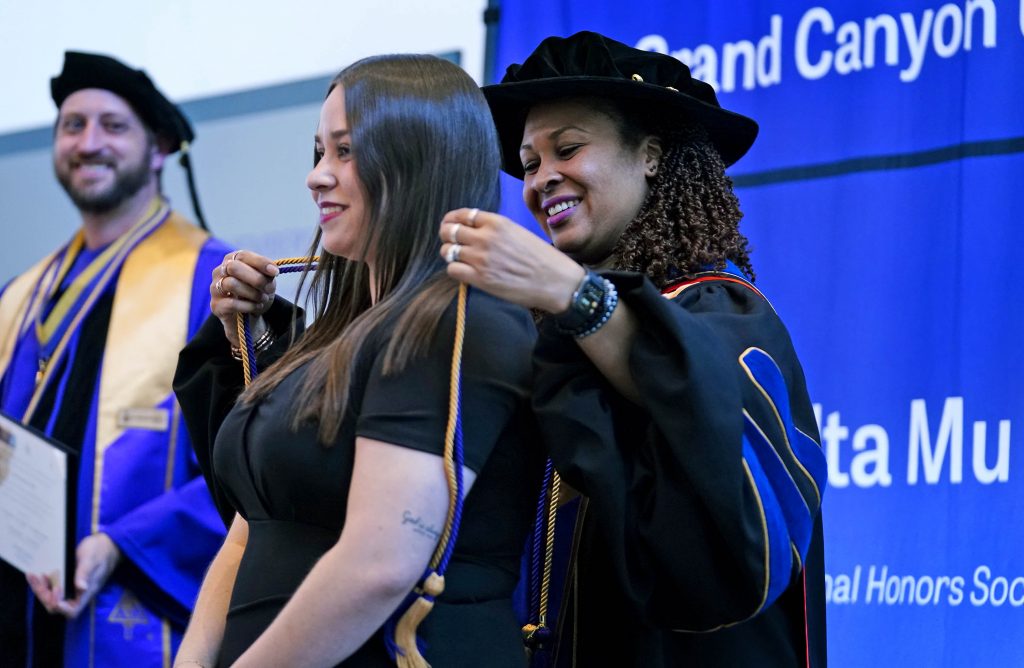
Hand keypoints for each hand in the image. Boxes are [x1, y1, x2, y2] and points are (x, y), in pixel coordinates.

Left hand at [27, 532, 121, 618]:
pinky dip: (42, 583)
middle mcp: (78, 593)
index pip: (72, 610)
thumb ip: (85, 573)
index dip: (61, 607)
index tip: (55, 591)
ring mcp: (71, 587)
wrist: (106, 544)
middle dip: (44, 595)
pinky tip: (37, 573)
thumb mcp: (92, 560)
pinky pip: (52, 587)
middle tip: (37, 579)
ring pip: (51, 597)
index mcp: (87, 591)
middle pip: (57, 605)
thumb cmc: (101, 551)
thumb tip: (81, 588)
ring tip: (33, 575)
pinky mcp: (67, 580)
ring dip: (40, 589)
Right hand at [211, 250, 279, 345]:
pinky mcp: (216, 306)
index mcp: (232, 260)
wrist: (250, 318)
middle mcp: (220, 271)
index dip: (260, 262)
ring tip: (262, 299)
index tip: (275, 272)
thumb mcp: (266, 281)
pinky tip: (256, 307)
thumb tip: (272, 271)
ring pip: (231, 284)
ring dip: (253, 293)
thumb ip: (268, 274)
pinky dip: (248, 306)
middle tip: (268, 289)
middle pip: (233, 267)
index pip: (243, 256)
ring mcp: (215, 288)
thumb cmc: (257, 293)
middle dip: (256, 279)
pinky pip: (231, 303)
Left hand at [439, 208, 584, 313]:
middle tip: (450, 242)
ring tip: (458, 258)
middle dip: (446, 236)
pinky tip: (465, 271)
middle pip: (449, 231)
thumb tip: (475, 233)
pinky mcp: (480, 278)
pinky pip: (453, 270)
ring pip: (447, 251)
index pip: (462, 215)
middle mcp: (486, 237)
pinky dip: (455, 270)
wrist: (556, 281)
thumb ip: (495, 230)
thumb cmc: (542, 258)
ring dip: (449, 254)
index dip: (452, 220)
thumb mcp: (518, 232)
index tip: (451, 224)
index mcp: (497, 222)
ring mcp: (481, 258)